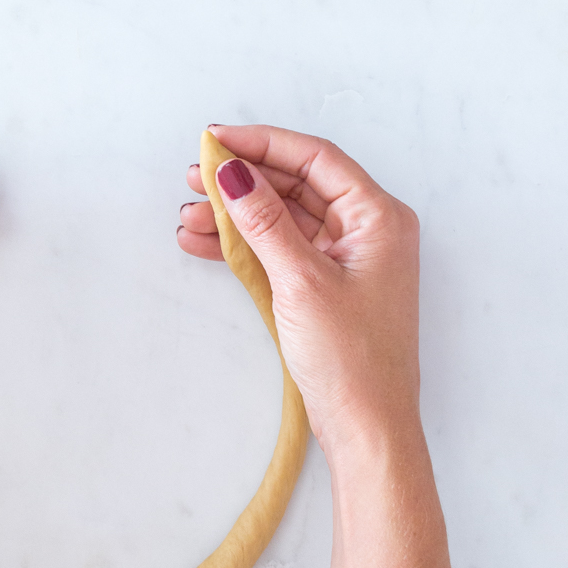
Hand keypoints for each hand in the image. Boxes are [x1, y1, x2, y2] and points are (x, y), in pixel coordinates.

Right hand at [178, 125, 420, 456]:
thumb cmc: (353, 360)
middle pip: (297, 184)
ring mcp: (346, 259)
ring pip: (282, 219)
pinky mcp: (325, 287)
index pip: (315, 159)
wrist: (366, 427)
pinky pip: (279, 250)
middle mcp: (366, 231)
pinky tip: (205, 243)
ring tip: (190, 216)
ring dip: (236, 215)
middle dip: (243, 179)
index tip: (217, 139)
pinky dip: (244, 246)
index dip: (263, 143)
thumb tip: (233, 174)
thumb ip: (264, 222)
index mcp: (378, 218)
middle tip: (195, 176)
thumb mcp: (301, 281)